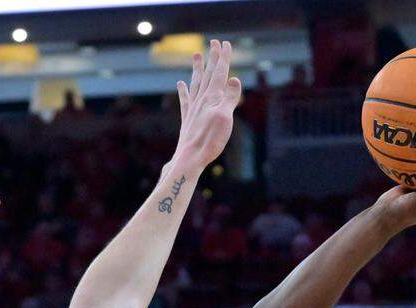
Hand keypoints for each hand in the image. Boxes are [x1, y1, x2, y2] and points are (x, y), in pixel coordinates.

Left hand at [173, 39, 243, 170]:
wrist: (189, 158)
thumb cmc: (209, 140)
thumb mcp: (225, 118)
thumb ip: (230, 98)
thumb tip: (235, 79)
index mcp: (212, 98)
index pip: (220, 73)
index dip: (223, 58)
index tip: (225, 44)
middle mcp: (201, 100)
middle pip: (208, 74)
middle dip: (213, 58)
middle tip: (214, 42)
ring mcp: (193, 109)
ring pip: (196, 83)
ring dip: (197, 68)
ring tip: (196, 55)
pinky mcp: (187, 119)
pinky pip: (185, 100)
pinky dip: (183, 90)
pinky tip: (180, 84)